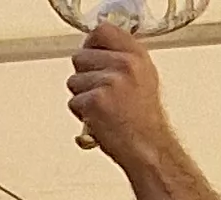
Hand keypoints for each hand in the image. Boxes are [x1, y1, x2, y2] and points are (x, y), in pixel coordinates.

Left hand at [67, 24, 168, 162]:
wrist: (147, 145)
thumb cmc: (142, 117)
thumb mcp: (142, 76)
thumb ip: (121, 58)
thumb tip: (96, 48)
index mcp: (137, 55)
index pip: (102, 31)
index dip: (91, 44)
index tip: (92, 56)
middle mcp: (125, 64)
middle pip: (80, 57)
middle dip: (84, 75)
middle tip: (102, 93)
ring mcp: (109, 82)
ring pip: (74, 81)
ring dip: (82, 97)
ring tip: (104, 108)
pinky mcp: (95, 101)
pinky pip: (73, 102)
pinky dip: (81, 114)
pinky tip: (100, 119)